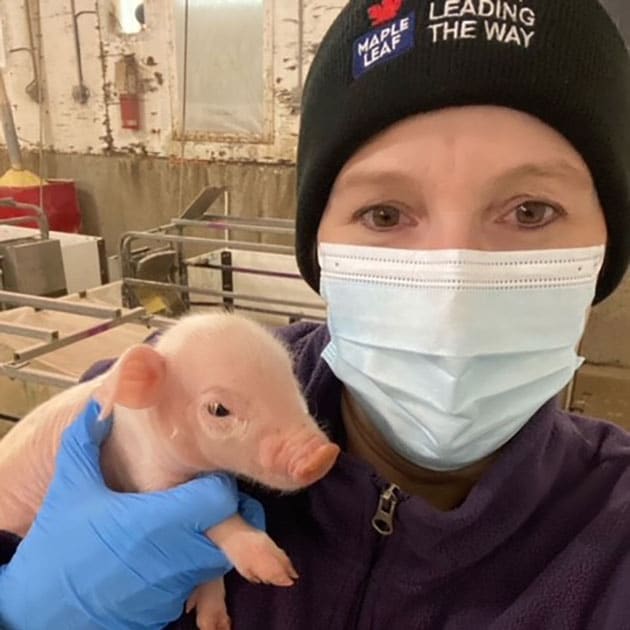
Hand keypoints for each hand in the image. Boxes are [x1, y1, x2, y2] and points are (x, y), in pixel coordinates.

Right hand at [0, 399, 263, 629]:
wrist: (40, 617)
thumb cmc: (59, 551)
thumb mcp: (70, 492)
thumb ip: (86, 444)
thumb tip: (99, 405)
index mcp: (160, 521)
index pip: (221, 497)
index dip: (217, 482)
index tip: (202, 474)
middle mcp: (179, 555)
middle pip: (232, 526)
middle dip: (224, 508)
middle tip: (202, 493)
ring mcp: (178, 585)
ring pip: (218, 554)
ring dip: (210, 535)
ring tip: (183, 519)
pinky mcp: (171, 606)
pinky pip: (199, 577)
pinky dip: (192, 561)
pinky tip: (165, 550)